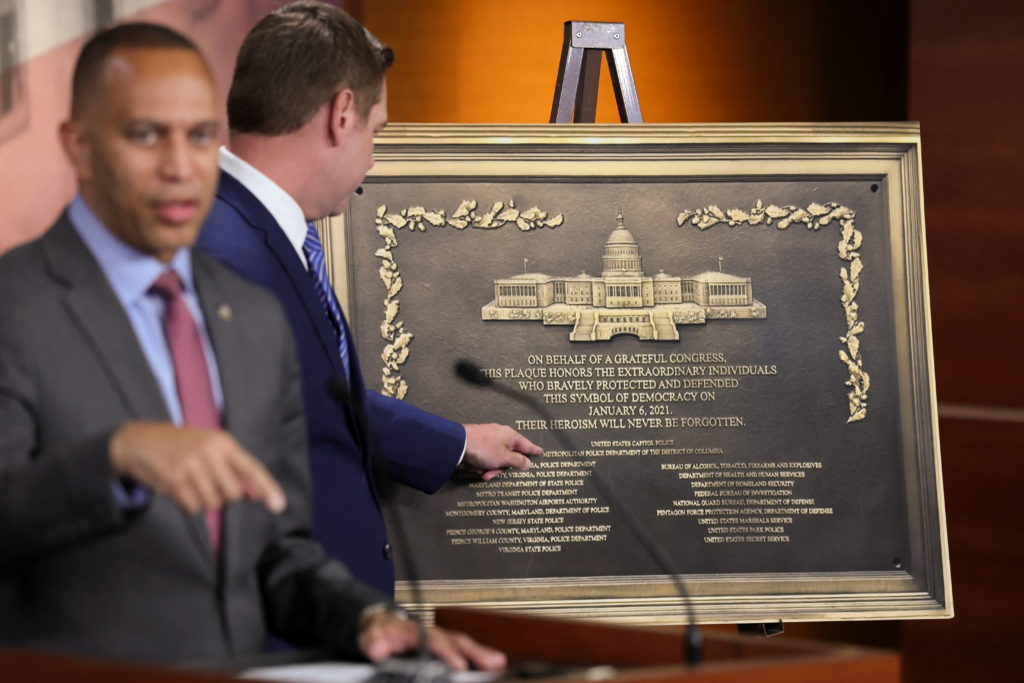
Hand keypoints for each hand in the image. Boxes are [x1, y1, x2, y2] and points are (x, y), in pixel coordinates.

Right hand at [108, 420, 286, 513]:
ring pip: (214, 504)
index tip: (279, 505)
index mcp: (223, 442)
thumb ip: (235, 468)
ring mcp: (190, 468)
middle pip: (234, 494)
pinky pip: (193, 508)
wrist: (141, 441)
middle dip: (225, 495)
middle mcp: (209, 453)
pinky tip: (181, 489)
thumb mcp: (212, 446)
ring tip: (193, 483)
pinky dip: (189, 505)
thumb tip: (256, 495)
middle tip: (210, 482)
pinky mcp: (173, 482)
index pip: (252, 468)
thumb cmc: (184, 446)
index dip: (267, 488)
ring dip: (205, 501)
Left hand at [358, 610, 505, 670]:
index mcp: (415, 630)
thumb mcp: (370, 636)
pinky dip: (477, 658)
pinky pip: (463, 652)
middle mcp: (432, 633)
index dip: (448, 653)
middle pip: (457, 641)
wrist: (379, 625)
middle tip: (493, 663)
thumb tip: (378, 649)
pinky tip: (490, 667)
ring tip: (498, 664)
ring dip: (481, 654)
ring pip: (463, 645)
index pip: (434, 640)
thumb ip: (373, 642)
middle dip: (476, 651)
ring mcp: (439, 641)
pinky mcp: (443, 650)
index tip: (459, 665)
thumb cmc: (379, 632)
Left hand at [463, 423, 542, 481]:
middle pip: (508, 455)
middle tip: (493, 474)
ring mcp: (488, 438)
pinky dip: (482, 464)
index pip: (526, 445)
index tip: (540, 451)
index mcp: (510, 435)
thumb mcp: (504, 458)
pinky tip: (476, 467)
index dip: (533, 450)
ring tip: (483, 472)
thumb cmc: (483, 448)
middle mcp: (500, 435)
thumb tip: (528, 462)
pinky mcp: (478, 442)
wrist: (458, 444)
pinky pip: (485, 456)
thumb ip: (517, 461)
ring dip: (490, 468)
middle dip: (501, 468)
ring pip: (496, 458)